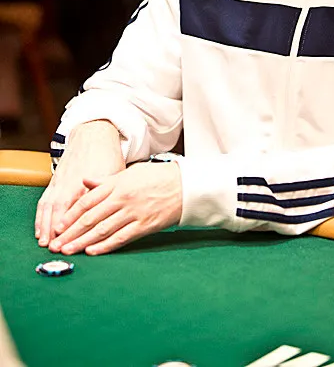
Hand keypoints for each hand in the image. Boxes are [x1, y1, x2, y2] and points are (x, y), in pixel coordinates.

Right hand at [35, 120, 124, 246]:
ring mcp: (60, 183)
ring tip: (46, 243)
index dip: (76, 227)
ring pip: (50, 208)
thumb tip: (115, 212)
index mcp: (86, 183)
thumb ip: (110, 194)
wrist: (93, 134)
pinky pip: (43, 202)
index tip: (73, 242)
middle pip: (62, 212)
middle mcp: (69, 184)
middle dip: (58, 232)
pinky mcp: (54, 181)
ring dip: (46, 227)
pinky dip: (40, 217)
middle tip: (57, 249)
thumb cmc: (107, 155)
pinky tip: (40, 230)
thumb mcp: (115, 173)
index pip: (79, 210)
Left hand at [47, 161, 181, 255]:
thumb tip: (85, 182)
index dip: (71, 215)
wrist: (185, 186)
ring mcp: (134, 213)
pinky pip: (121, 238)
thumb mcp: (130, 173)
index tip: (58, 226)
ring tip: (70, 250)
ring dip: (83, 242)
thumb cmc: (157, 177)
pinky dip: (105, 246)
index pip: (88, 201)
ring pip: (103, 230)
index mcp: (118, 184)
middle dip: (72, 232)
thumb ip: (106, 180)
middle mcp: (123, 199)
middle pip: (91, 218)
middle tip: (57, 244)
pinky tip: (93, 251)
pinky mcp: (144, 226)